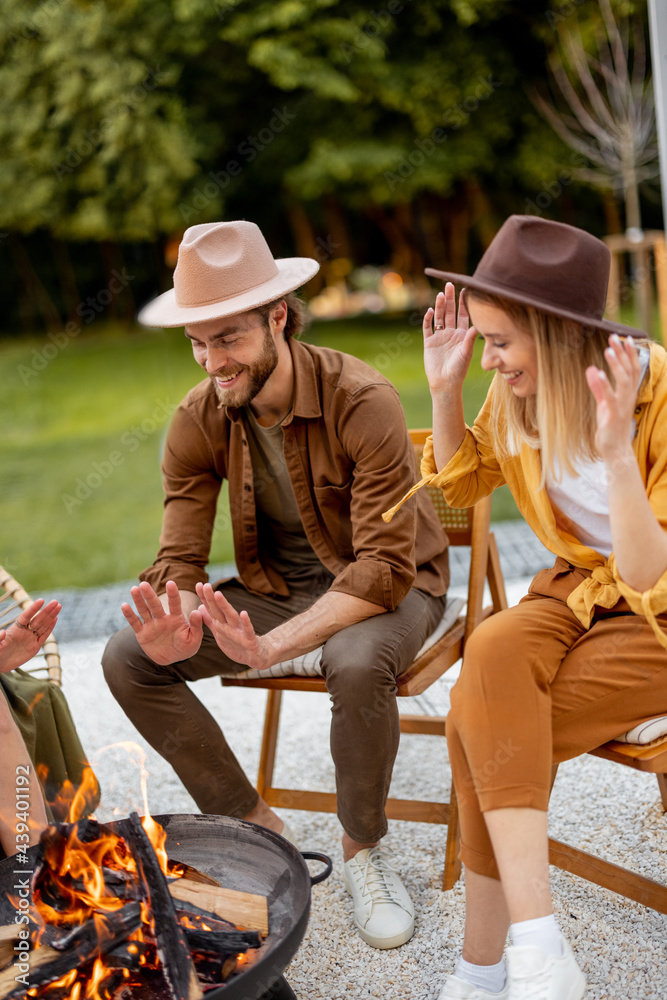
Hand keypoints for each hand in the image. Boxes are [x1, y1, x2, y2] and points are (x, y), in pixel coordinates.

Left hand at [0, 599, 60, 673]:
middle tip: (55, 602)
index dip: (33, 609)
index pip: (26, 616)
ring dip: (51, 616)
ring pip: (43, 625)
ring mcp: (30, 638)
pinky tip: (55, 619)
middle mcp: (24, 631)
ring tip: (58, 606)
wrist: (0, 664)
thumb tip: (2, 632)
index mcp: (15, 629)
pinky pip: (44, 635)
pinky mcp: (35, 646)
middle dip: (46, 610)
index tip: (41, 600)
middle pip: (37, 619)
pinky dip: (50, 627)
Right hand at [121, 580, 203, 664]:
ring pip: (144, 610)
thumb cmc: (186, 646)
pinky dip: (129, 615)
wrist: (173, 658)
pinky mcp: (142, 634)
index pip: (175, 604)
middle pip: (155, 605)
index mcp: (176, 618)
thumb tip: (197, 612)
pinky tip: (124, 605)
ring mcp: (151, 625)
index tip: (170, 583)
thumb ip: (196, 625)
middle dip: (150, 595)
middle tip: (144, 584)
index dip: (173, 594)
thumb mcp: (194, 639)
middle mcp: (162, 618)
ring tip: (134, 589)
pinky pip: (135, 623)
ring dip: (139, 600)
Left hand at [195, 583, 270, 670]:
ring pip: (231, 617)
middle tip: (205, 585)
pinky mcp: (249, 639)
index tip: (198, 584)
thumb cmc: (236, 643)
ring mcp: (240, 631)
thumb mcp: (220, 632)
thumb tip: (200, 607)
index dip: (204, 598)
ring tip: (218, 594)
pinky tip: (244, 613)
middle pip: (219, 610)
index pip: (211, 608)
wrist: (255, 656)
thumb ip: (210, 621)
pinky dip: (246, 622)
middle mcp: (230, 624)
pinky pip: (247, 630)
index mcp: (222, 624)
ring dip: (224, 606)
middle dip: (211, 598)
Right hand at [423, 282, 477, 392]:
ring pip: (439, 317)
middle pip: (450, 312)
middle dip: (450, 299)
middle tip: (450, 285)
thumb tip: (479, 325)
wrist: (445, 383)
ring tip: (440, 295)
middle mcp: (451, 333)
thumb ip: (470, 339)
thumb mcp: (466, 353)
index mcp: (462, 335)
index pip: (463, 315)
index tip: (466, 290)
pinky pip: (428, 328)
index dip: (464, 303)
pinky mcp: (429, 342)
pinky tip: (430, 311)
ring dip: (439, 306)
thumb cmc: (459, 370)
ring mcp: (440, 337)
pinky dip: (428, 319)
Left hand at [586, 334, 640, 466]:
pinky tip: (599, 374)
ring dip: (616, 365)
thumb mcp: (603, 403)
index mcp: (627, 393)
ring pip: (623, 381)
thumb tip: (591, 369)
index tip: (625, 337)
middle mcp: (628, 397)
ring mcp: (622, 406)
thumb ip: (598, 386)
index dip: (630, 353)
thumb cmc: (610, 426)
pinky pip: (611, 398)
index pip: (632, 369)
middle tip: (614, 337)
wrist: (614, 449)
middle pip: (629, 371)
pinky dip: (605, 385)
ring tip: (607, 350)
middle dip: (622, 353)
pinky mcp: (613, 415)